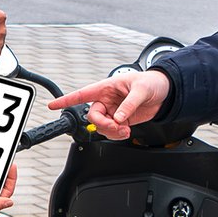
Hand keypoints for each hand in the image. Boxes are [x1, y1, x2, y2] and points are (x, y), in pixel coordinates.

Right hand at [48, 70, 171, 139]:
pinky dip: (118, 134)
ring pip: (102, 126)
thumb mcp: (141, 89)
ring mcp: (113, 110)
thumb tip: (119, 118)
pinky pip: (112, 131)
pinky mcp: (121, 120)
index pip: (82, 94)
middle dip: (103, 124)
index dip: (66, 99)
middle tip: (117, 127)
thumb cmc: (152, 82)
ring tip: (125, 130)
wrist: (165, 92)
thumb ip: (129, 104)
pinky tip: (127, 131)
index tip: (52, 105)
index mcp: (106, 87)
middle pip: (92, 116)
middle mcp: (106, 99)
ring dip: (112, 132)